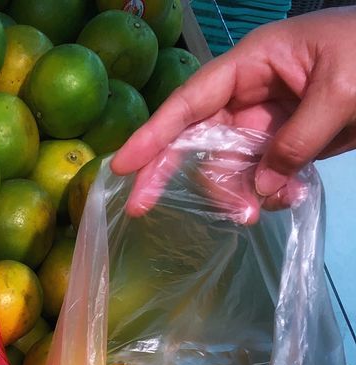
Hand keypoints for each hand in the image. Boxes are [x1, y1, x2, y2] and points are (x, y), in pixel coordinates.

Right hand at [112, 10, 355, 214]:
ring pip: (229, 167)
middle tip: (144, 208)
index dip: (154, 133)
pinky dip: (270, 194)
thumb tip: (263, 187)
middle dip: (180, 175)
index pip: (192, 101)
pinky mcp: (288, 142)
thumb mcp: (341, 91)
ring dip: (239, 194)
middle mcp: (253, 91)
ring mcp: (269, 119)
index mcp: (256, 62)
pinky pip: (261, 176)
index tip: (123, 165)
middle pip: (197, 138)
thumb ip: (297, 142)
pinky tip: (290, 197)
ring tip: (267, 207)